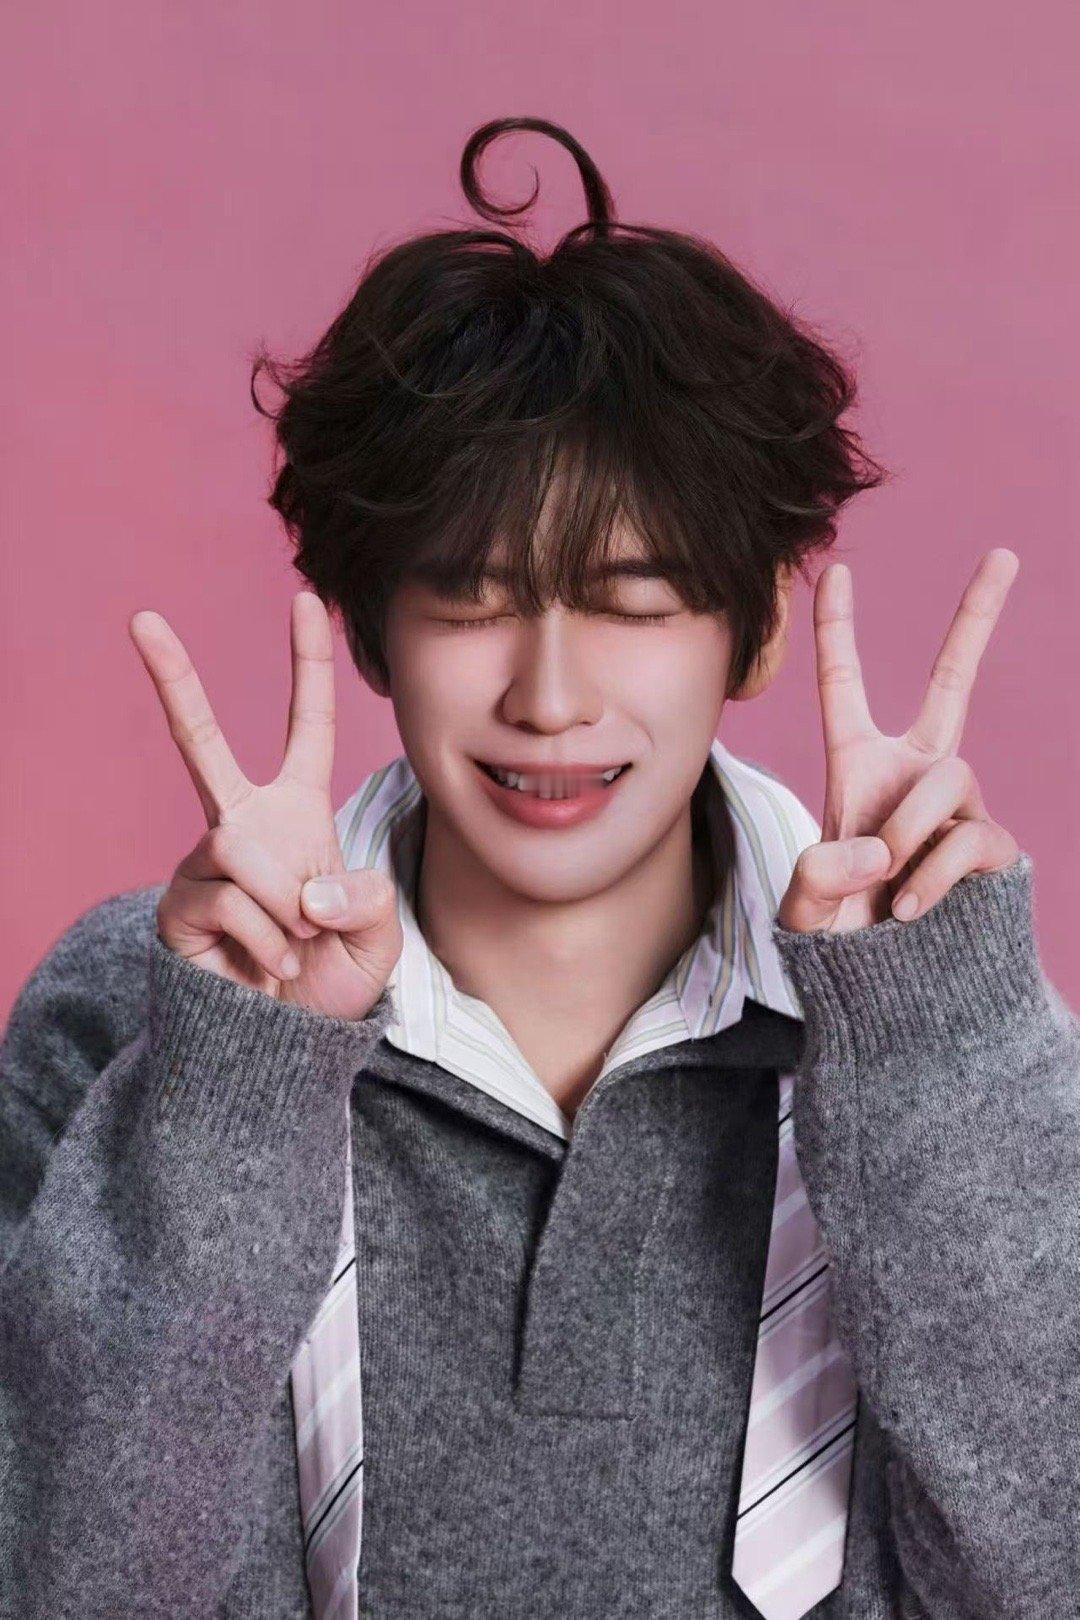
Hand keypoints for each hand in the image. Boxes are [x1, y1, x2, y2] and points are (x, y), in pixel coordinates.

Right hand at [129, 591, 402, 1016]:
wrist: (287, 1046)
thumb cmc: (331, 980)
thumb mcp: (379, 936)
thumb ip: (367, 898)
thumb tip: (308, 885)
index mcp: (297, 813)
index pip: (305, 727)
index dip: (308, 666)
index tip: (303, 600)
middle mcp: (244, 825)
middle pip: (200, 743)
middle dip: (173, 679)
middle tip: (142, 620)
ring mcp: (206, 862)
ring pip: (245, 851)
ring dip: (287, 908)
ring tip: (293, 947)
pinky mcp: (180, 904)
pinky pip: (232, 900)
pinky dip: (267, 939)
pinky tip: (267, 967)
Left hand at [777, 549, 1020, 934]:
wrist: (890, 989)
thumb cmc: (841, 940)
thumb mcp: (805, 913)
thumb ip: (816, 880)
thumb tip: (877, 847)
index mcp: (857, 767)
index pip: (844, 686)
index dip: (836, 631)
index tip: (837, 570)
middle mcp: (915, 773)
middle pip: (952, 682)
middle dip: (976, 618)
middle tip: (1004, 553)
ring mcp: (957, 807)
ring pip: (944, 778)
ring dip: (909, 828)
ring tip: (887, 884)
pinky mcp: (989, 845)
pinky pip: (968, 836)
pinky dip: (935, 873)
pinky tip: (910, 909)